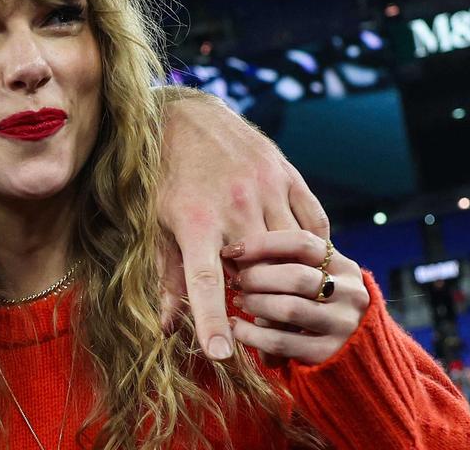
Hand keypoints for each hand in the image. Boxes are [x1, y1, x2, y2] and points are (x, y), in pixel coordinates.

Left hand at [154, 89, 328, 359]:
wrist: (184, 115)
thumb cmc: (164, 175)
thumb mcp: (155, 223)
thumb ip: (167, 275)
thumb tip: (167, 328)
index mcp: (194, 221)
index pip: (204, 283)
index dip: (211, 321)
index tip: (220, 354)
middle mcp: (235, 205)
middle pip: (260, 271)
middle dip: (259, 298)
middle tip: (253, 309)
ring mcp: (267, 188)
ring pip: (293, 250)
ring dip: (288, 274)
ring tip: (276, 285)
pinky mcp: (289, 175)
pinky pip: (314, 224)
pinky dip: (310, 247)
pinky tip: (299, 257)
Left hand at [224, 230, 368, 364]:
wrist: (350, 352)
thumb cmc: (316, 303)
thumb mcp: (316, 277)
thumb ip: (289, 262)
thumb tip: (238, 250)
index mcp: (344, 267)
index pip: (302, 243)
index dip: (262, 244)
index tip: (232, 250)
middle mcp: (350, 294)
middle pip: (296, 276)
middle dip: (256, 277)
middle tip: (236, 281)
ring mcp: (342, 326)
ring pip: (289, 309)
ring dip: (254, 303)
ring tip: (238, 301)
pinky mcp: (328, 353)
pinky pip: (280, 341)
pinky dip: (250, 333)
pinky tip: (236, 327)